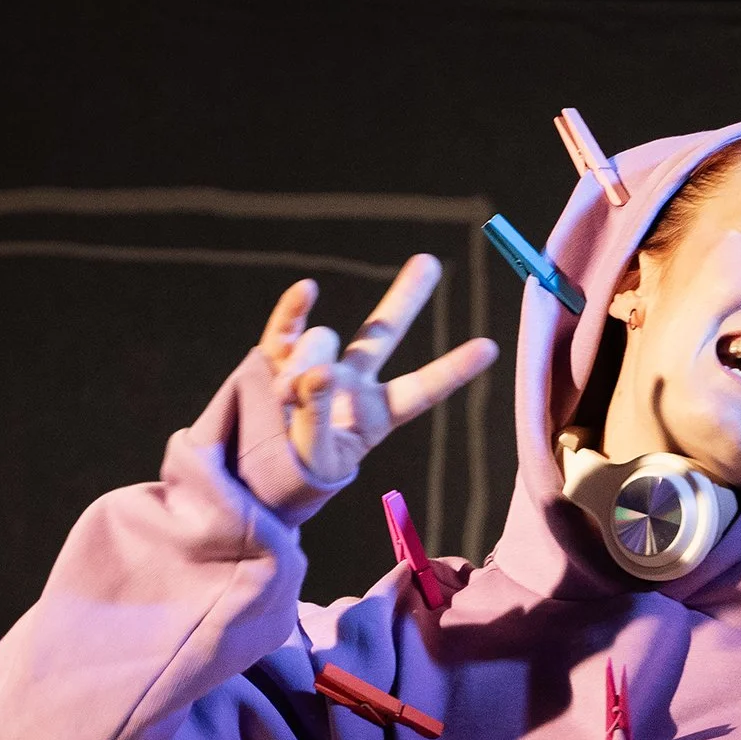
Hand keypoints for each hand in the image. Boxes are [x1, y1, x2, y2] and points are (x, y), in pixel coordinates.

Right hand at [257, 258, 497, 483]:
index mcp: (376, 415)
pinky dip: (293, 310)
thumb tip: (318, 372)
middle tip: (429, 261)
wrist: (250, 478)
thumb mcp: (315, 456)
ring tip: (286, 398)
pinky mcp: (278, 357)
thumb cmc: (295, 476)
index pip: (420, 390)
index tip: (490, 347)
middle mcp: (351, 383)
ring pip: (323, 343)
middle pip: (382, 334)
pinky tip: (306, 292)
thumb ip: (319, 415)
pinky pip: (287, 326)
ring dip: (307, 363)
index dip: (452, 370)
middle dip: (405, 298)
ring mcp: (315, 365)